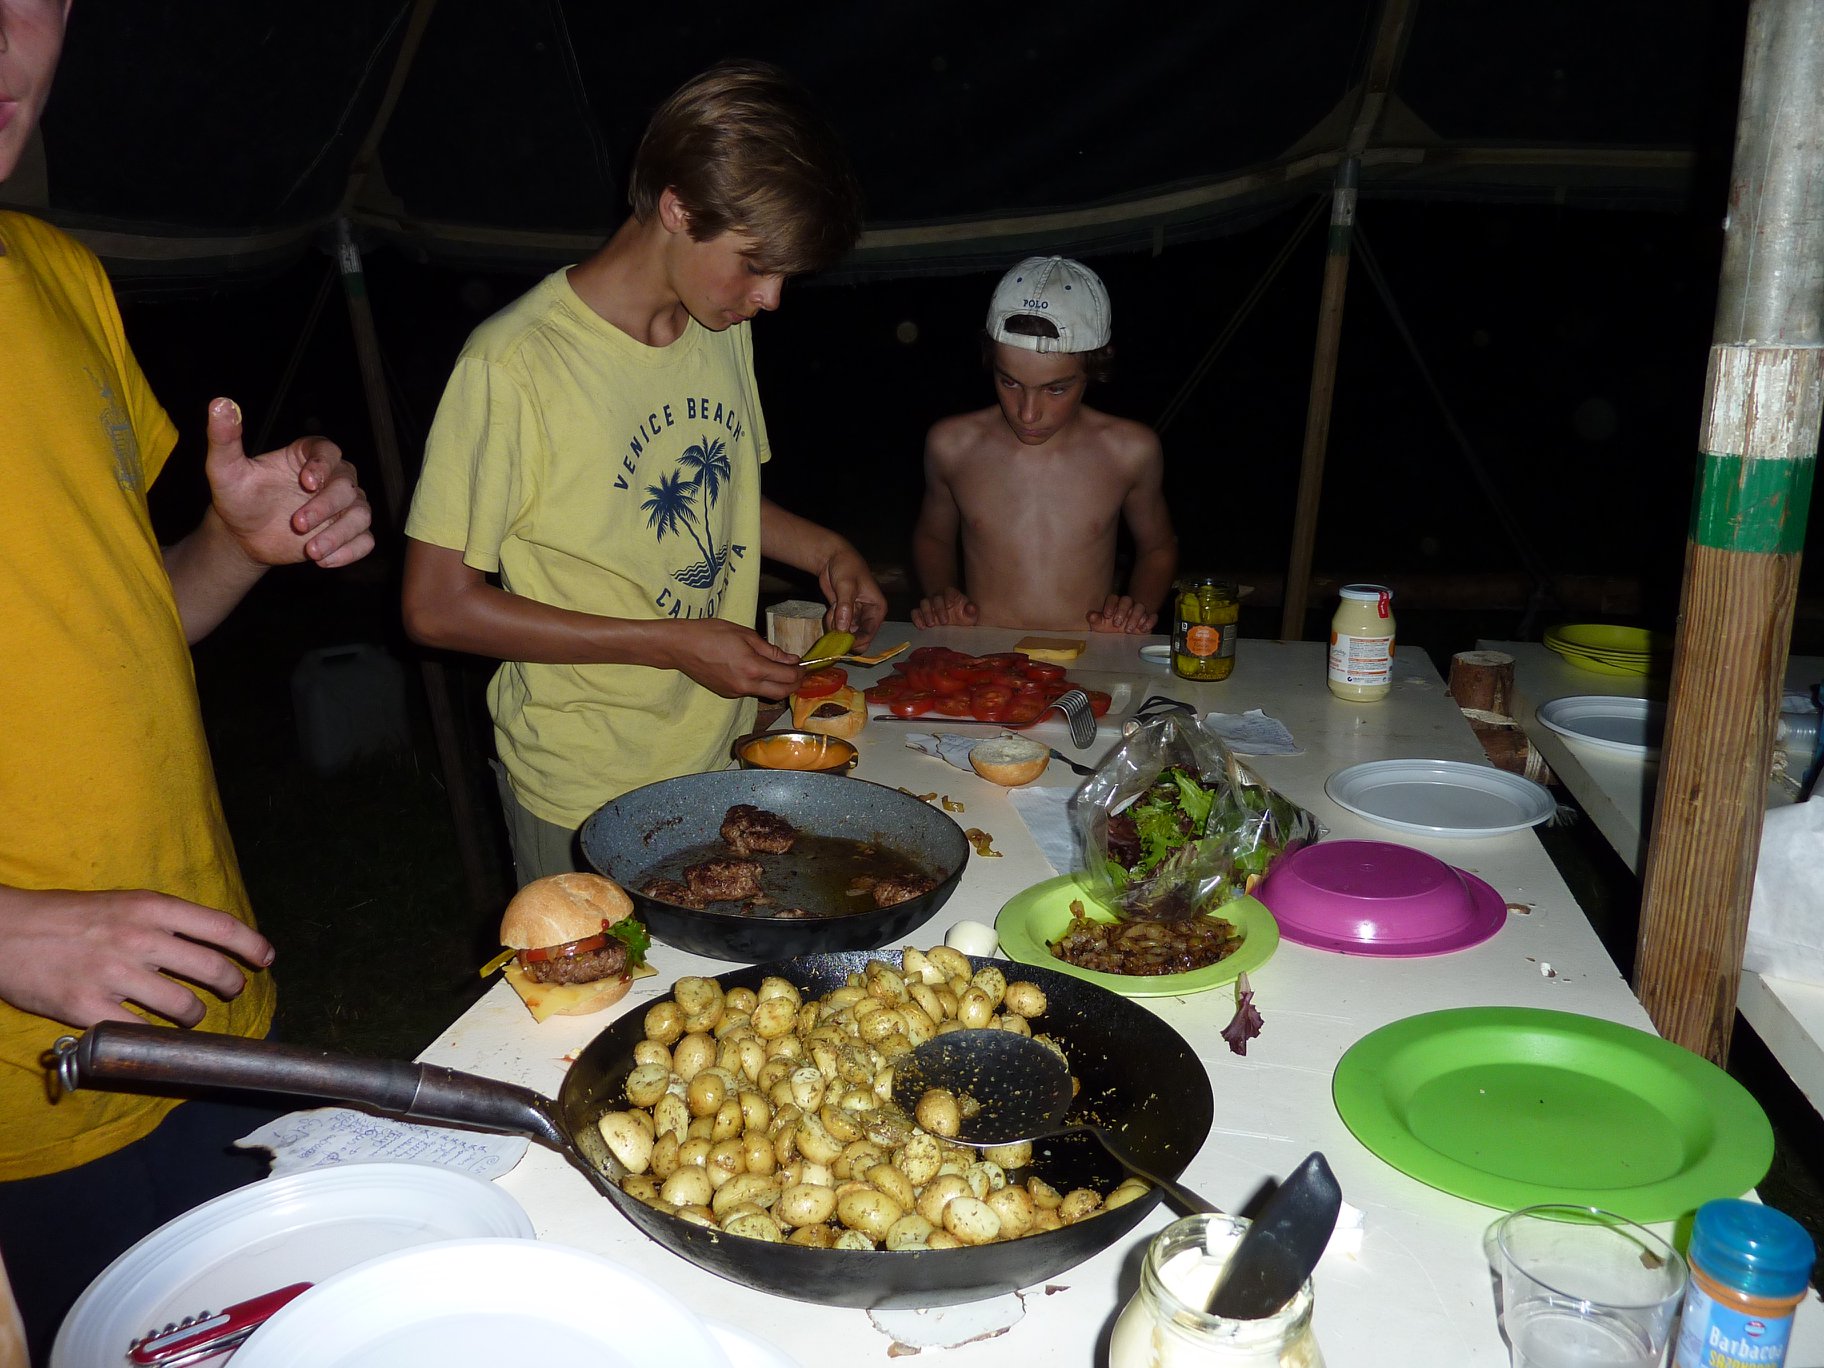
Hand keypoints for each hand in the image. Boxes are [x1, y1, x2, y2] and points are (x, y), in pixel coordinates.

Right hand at [0, 886, 272, 1029]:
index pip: (221, 926)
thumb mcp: (121, 902)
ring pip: (183, 1006)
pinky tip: (151, 1032)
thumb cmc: (65, 916)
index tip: (266, 958)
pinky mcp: (87, 1007)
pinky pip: (141, 1031)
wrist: (3, 932)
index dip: (252, 945)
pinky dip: (153, 1036)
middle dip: (231, 984)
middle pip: (212, 969)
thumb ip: (163, 920)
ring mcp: (114, 974)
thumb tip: (209, 941)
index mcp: (150, 907)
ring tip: (189, 1016)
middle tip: (232, 990)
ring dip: (194, 1016)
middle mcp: (139, 938)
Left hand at [203, 397, 374, 568]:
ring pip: (361, 515)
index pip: (329, 451)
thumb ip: (224, 438)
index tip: (307, 482)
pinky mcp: (346, 533)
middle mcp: (331, 478)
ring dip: (339, 534)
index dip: (323, 465)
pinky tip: (323, 561)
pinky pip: (365, 541)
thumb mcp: (225, 469)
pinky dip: (350, 551)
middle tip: (297, 524)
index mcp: (307, 456)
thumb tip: (220, 404)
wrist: (243, 535)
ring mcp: (342, 507)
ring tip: (312, 551)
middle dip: (325, 507)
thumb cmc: (237, 498)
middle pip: (348, 486)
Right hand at [666, 620, 804, 699]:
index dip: (800, 672)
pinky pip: (752, 692)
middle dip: (794, 684)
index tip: (804, 665)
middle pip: (781, 693)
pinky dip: (761, 684)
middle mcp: (746, 685)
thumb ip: (771, 650)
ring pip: (767, 694)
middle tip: (798, 672)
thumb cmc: (711, 633)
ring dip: (778, 685)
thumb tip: (791, 659)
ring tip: (780, 670)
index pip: (787, 677)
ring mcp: (736, 692)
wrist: (681, 646)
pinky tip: (759, 672)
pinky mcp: (728, 694)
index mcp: (753, 668)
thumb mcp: (745, 634)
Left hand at [817, 546, 886, 649]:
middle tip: (834, 624)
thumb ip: (845, 607)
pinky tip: (832, 608)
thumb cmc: (846, 567)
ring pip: (846, 634)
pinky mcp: (844, 615)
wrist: (833, 558)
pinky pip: (838, 628)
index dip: (856, 641)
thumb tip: (843, 629)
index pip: (869, 634)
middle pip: (858, 638)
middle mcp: (868, 616)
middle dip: (844, 635)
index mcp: (877, 609)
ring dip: (836, 626)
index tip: (841, 642)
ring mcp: (856, 617)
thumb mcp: (846, 585)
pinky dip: (832, 622)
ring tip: (833, 609)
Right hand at [911, 587, 978, 629]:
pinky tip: (921, 627)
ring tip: (932, 624)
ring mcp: (929, 606)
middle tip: (944, 622)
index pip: (949, 591)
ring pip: (924, 603)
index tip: (950, 606)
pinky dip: (916, 618)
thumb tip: (971, 607)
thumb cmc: (963, 618)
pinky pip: (915, 612)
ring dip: (927, 613)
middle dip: (939, 609)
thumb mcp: (971, 616)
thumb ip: (972, 611)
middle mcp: (939, 599)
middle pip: (935, 598)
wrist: (954, 626)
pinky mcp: (921, 614)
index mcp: (952, 595)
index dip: (948, 596)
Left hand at [1087, 594, 1156, 633]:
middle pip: (1127, 600)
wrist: (1123, 634)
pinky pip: (1153, 616)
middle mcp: (1127, 605)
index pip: (1113, 598)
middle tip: (1117, 624)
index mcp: (1115, 604)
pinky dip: (1150, 622)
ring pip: (1140, 607)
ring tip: (1128, 630)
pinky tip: (1143, 629)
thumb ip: (1095, 619)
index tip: (1107, 615)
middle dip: (1122, 611)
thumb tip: (1091, 616)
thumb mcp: (1100, 625)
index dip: (1110, 605)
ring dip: (1135, 617)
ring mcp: (1139, 611)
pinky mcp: (1148, 620)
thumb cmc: (1110, 626)